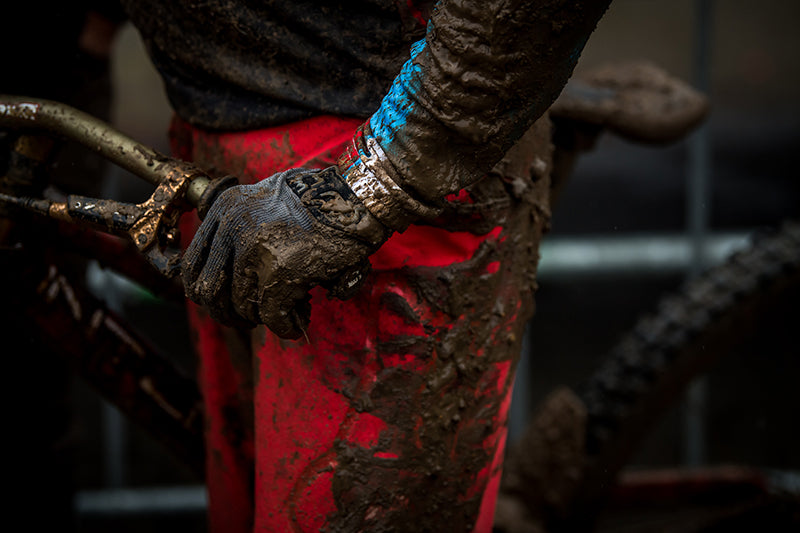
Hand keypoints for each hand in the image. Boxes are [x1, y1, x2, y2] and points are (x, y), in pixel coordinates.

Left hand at [181, 166, 389, 337]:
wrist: (355, 197)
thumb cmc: (319, 200)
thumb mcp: (265, 201)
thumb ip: (242, 229)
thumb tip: (232, 278)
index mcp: (224, 209)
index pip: (193, 265)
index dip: (209, 292)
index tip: (226, 303)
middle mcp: (232, 227)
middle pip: (208, 291)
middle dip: (229, 313)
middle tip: (251, 318)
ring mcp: (254, 250)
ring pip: (242, 306)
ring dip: (264, 319)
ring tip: (288, 313)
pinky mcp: (280, 272)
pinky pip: (272, 315)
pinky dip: (285, 326)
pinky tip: (297, 323)